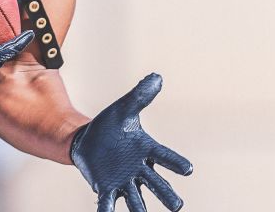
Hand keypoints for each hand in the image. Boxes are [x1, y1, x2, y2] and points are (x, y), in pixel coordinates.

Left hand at [71, 73, 192, 211]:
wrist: (87, 141)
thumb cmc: (110, 125)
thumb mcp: (123, 109)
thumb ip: (139, 96)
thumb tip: (157, 77)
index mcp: (146, 150)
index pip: (164, 156)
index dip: (175, 163)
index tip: (187, 169)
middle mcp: (139, 169)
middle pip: (156, 184)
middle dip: (166, 195)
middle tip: (177, 206)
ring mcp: (123, 181)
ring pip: (136, 199)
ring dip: (141, 210)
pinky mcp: (106, 188)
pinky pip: (108, 204)